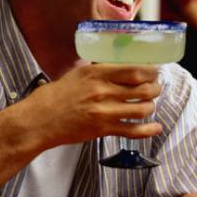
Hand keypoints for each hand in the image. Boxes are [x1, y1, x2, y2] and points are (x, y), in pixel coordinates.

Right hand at [24, 64, 161, 148]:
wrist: (39, 119)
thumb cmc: (57, 95)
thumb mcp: (79, 73)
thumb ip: (101, 70)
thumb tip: (124, 65)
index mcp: (97, 73)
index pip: (135, 70)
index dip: (151, 72)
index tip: (155, 72)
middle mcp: (103, 91)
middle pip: (143, 89)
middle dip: (155, 88)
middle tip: (156, 87)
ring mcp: (104, 112)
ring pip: (142, 109)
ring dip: (151, 106)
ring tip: (150, 104)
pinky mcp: (103, 129)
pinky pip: (132, 131)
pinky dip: (148, 130)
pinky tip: (156, 127)